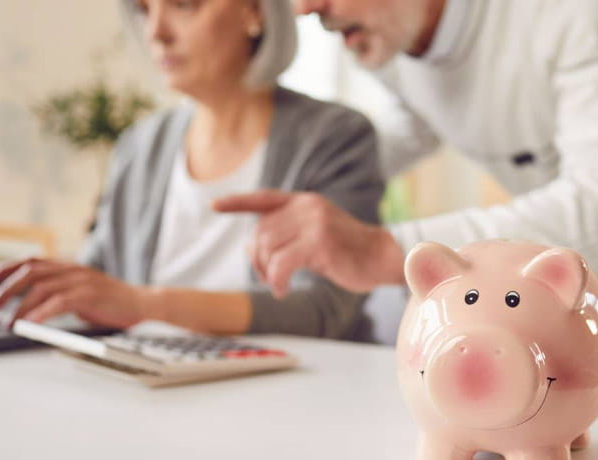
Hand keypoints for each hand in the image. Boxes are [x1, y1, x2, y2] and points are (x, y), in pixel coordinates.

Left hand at [0, 258, 147, 328]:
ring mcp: (81, 281)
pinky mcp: (88, 296)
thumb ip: (60, 295)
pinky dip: (41, 313)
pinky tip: (31, 323)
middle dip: (7, 288)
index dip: (7, 267)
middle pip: (30, 271)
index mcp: (69, 267)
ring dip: (20, 306)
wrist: (143, 305)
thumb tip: (33, 308)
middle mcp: (72, 269)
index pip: (32, 261)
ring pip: (40, 288)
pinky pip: (58, 303)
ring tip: (10, 322)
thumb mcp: (82, 294)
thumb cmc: (112, 303)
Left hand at [212, 191, 404, 297]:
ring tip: (276, 284)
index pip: (264, 198)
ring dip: (265, 271)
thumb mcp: (313, 241)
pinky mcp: (319, 242)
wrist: (383, 257)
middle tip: (268, 278)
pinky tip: (282, 290)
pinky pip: (281, 264)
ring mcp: (314, 222)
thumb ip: (285, 239)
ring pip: (268, 247)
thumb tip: (248, 250)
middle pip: (261, 232)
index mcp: (304, 202)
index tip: (214, 206)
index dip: (237, 203)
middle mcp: (307, 206)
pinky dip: (276, 280)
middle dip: (257, 259)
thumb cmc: (348, 253)